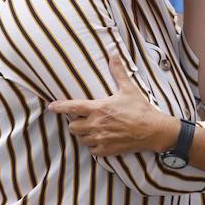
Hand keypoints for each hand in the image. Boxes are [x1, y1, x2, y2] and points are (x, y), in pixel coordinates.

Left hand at [48, 47, 178, 155]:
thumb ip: (118, 72)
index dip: (59, 107)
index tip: (52, 107)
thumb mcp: (128, 89)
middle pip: (73, 127)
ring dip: (84, 134)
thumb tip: (114, 54)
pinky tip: (100, 140)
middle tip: (83, 119)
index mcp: (98, 108)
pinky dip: (93, 146)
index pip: (72, 108)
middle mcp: (96, 125)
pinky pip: (92, 150)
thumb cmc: (140, 109)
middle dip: (75, 122)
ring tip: (92, 129)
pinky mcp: (107, 150)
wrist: (152, 130)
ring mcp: (100, 139)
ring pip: (81, 139)